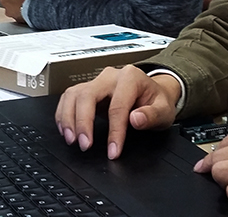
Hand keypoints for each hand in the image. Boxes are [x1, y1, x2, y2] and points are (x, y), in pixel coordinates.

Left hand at [0, 0, 38, 22]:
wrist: (39, 3)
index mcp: (4, 0)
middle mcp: (8, 10)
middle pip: (9, 4)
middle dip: (15, 1)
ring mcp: (15, 16)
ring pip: (16, 11)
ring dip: (20, 7)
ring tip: (28, 1)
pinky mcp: (24, 21)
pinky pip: (23, 16)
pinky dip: (26, 13)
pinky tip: (31, 8)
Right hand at [55, 65, 179, 159]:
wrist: (152, 93)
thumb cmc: (157, 101)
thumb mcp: (164, 110)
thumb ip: (152, 115)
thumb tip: (136, 119)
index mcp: (131, 77)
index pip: (117, 106)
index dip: (114, 131)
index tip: (113, 151)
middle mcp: (110, 76)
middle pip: (87, 95)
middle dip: (83, 122)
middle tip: (84, 145)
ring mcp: (96, 82)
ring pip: (73, 94)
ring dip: (68, 118)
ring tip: (71, 139)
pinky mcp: (87, 90)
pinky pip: (69, 98)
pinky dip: (63, 114)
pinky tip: (65, 130)